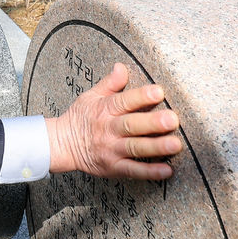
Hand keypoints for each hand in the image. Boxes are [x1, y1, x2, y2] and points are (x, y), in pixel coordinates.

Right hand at [46, 63, 181, 180]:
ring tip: (175, 144)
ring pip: (135, 148)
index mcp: (104, 109)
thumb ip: (110, 83)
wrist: (61, 144)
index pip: (123, 101)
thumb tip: (122, 66)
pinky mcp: (113, 167)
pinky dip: (150, 172)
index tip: (158, 92)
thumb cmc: (80, 118)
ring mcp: (111, 150)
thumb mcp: (91, 97)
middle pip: (131, 125)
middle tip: (172, 119)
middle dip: (152, 123)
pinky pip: (133, 170)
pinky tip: (167, 170)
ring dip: (155, 147)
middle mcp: (108, 129)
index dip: (140, 96)